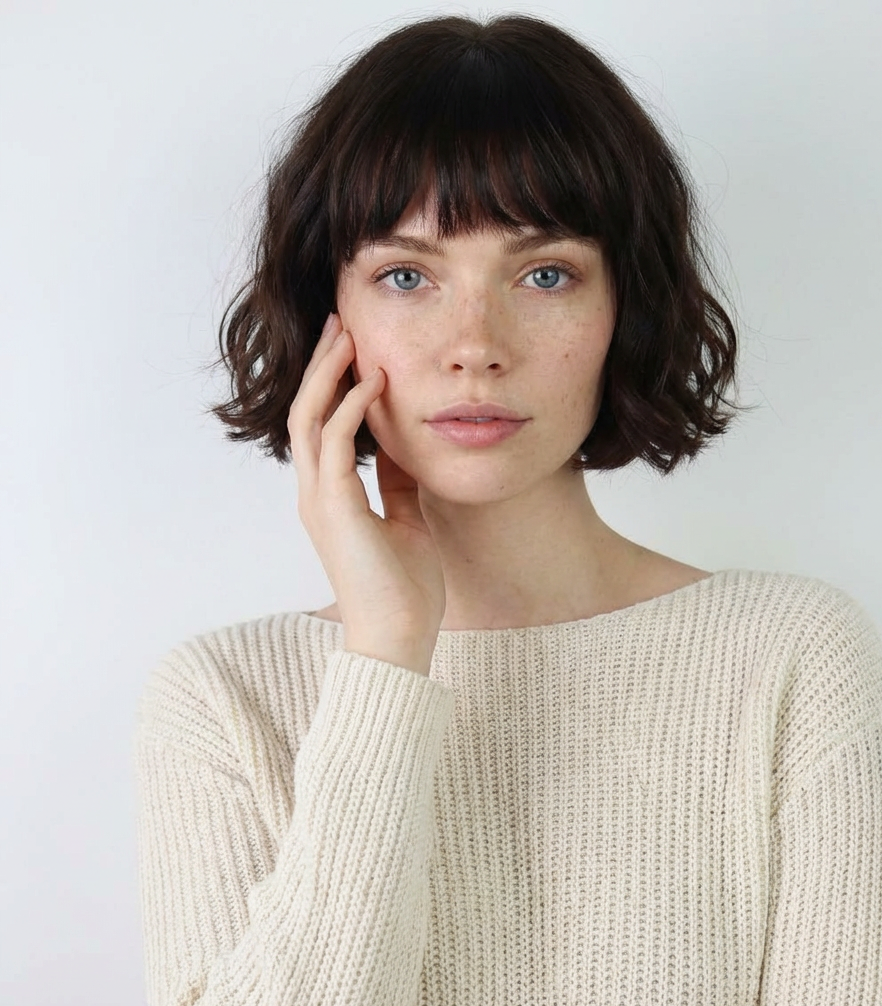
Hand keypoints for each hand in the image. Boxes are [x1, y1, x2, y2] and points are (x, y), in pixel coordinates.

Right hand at [287, 313, 445, 659]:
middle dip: (322, 365)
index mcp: (330, 496)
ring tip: (348, 335)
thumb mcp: (406, 520)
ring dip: (328, 374)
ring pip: (310, 420)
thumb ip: (397, 483)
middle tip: (340, 323)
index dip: (333, 384)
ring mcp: (320, 500)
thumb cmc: (405, 588)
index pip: (322, 426)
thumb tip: (405, 447)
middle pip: (306, 412)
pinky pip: (336, 445)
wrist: (399, 637)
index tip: (353, 348)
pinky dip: (352, 409)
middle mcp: (316, 493)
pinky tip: (373, 382)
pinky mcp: (335, 508)